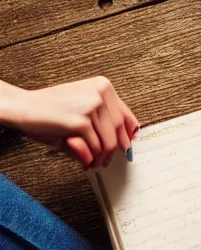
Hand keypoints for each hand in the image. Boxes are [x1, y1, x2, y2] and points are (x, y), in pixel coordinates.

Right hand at [12, 77, 138, 168]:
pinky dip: (91, 158)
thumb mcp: (82, 111)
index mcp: (103, 86)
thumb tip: (125, 145)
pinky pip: (95, 147)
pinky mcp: (81, 122)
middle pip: (119, 129)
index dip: (128, 132)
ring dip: (102, 157)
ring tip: (95, 163)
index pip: (124, 114)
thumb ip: (103, 124)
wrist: (22, 107)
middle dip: (114, 149)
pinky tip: (85, 162)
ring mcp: (92, 106)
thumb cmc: (50, 110)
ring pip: (109, 141)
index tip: (127, 145)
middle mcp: (100, 92)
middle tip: (107, 160)